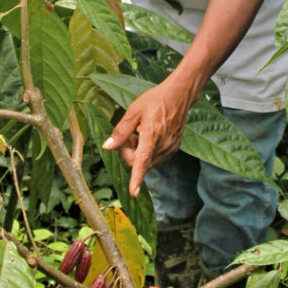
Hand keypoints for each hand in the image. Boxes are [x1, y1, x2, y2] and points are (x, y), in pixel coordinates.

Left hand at [102, 77, 192, 195]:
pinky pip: (155, 158)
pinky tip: (148, 136)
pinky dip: (148, 152)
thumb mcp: (134, 110)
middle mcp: (163, 144)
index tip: (133, 192)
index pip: (142, 160)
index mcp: (152, 134)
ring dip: (138, 153)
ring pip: (147, 162)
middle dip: (129, 153)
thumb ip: (120, 131)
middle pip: (139, 162)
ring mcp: (170, 147)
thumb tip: (107, 147)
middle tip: (128, 136)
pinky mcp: (174, 148)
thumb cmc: (156, 100)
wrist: (179, 96)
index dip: (136, 177)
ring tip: (140, 133)